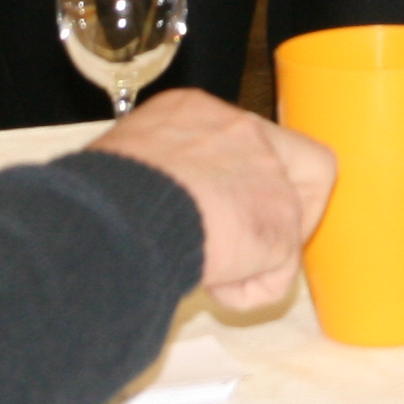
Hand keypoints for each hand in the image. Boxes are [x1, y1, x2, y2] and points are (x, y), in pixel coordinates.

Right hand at [89, 89, 335, 309]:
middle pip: (299, 163)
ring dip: (257, 255)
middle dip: (277, 209)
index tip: (213, 206)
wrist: (123, 214)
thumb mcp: (123, 162)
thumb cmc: (103, 195)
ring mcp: (269, 176)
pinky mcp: (282, 225)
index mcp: (195, 112)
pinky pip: (278, 272)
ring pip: (291, 221)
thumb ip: (155, 175)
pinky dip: (247, 291)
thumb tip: (147, 206)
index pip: (242, 138)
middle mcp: (243, 132)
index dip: (239, 177)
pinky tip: (213, 288)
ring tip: (215, 272)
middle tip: (240, 240)